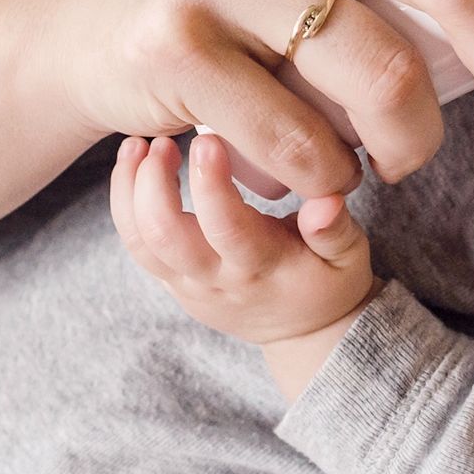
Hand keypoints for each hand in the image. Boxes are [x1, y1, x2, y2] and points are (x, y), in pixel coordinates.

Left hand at [111, 135, 377, 378]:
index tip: (206, 139)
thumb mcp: (349, 257)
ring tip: (135, 146)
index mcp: (262, 268)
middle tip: (162, 140)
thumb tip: (327, 202)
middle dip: (154, 185)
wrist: (303, 334)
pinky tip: (132, 166)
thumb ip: (336, 229)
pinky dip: (124, 205)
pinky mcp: (172, 281)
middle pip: (166, 238)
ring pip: (141, 243)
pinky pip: (137, 246)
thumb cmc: (328, 281)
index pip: (227, 227)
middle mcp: (217, 280)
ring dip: (129, 193)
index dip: (211, 184)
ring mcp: (189, 285)